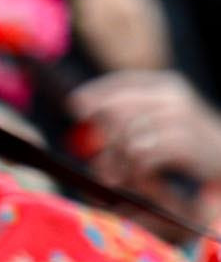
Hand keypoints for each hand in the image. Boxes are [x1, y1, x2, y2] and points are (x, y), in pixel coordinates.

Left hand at [72, 71, 220, 190]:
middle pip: (118, 110)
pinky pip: (142, 157)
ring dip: (117, 161)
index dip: (95, 92)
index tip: (73, 104)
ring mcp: (178, 118)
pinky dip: (134, 171)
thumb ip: (130, 116)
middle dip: (103, 137)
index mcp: (166, 86)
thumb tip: (87, 118)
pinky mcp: (183, 143)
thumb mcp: (162, 121)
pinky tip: (138, 179)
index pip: (122, 81)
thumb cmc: (188, 142)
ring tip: (117, 178)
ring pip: (126, 137)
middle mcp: (171, 97)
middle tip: (98, 163)